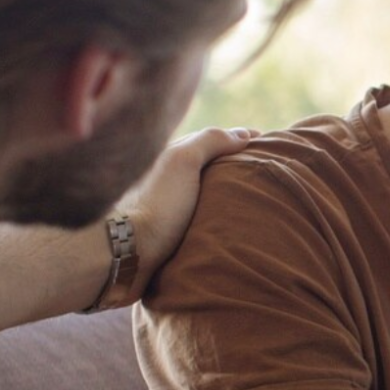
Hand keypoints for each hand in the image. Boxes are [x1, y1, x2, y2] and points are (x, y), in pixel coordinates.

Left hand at [120, 127, 254, 294]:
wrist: (121, 255)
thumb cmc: (153, 205)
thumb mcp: (182, 161)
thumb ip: (209, 141)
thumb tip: (241, 134)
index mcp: (170, 159)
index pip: (211, 143)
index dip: (240, 141)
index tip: (269, 146)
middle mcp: (166, 182)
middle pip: (208, 170)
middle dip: (235, 171)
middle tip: (268, 178)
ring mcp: (166, 211)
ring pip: (202, 200)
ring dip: (226, 203)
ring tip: (257, 208)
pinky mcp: (164, 240)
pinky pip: (196, 228)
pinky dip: (214, 227)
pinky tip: (230, 233)